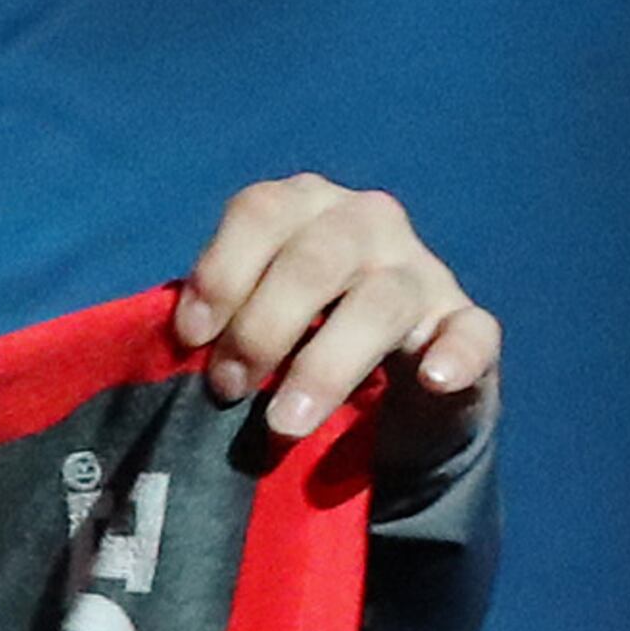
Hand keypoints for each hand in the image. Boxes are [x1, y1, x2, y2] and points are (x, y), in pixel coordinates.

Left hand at [176, 174, 500, 478]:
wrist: (377, 381)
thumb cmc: (285, 337)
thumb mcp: (243, 313)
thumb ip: (212, 317)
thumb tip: (156, 352)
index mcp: (301, 207)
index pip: (259, 212)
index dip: (220, 273)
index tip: (189, 339)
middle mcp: (365, 223)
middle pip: (315, 259)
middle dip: (262, 329)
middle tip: (226, 390)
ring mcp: (422, 272)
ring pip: (381, 301)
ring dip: (326, 364)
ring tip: (283, 423)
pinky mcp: (466, 325)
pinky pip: (473, 332)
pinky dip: (455, 354)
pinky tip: (431, 379)